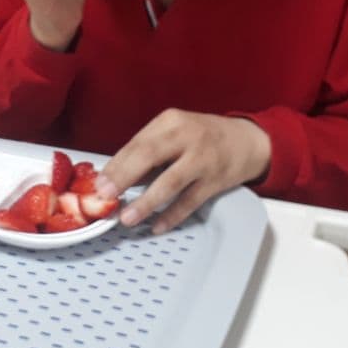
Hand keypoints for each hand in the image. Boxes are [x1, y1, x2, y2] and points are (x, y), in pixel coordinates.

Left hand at [97, 110, 271, 234]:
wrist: (248, 141)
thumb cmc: (203, 137)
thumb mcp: (175, 133)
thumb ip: (147, 151)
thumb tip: (113, 177)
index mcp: (171, 122)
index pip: (137, 144)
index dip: (116, 165)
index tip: (98, 183)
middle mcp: (187, 137)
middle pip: (150, 156)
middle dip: (124, 177)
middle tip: (105, 196)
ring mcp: (203, 159)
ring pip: (171, 182)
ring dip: (146, 202)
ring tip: (127, 218)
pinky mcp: (216, 181)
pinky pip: (191, 201)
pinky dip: (173, 215)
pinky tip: (157, 226)